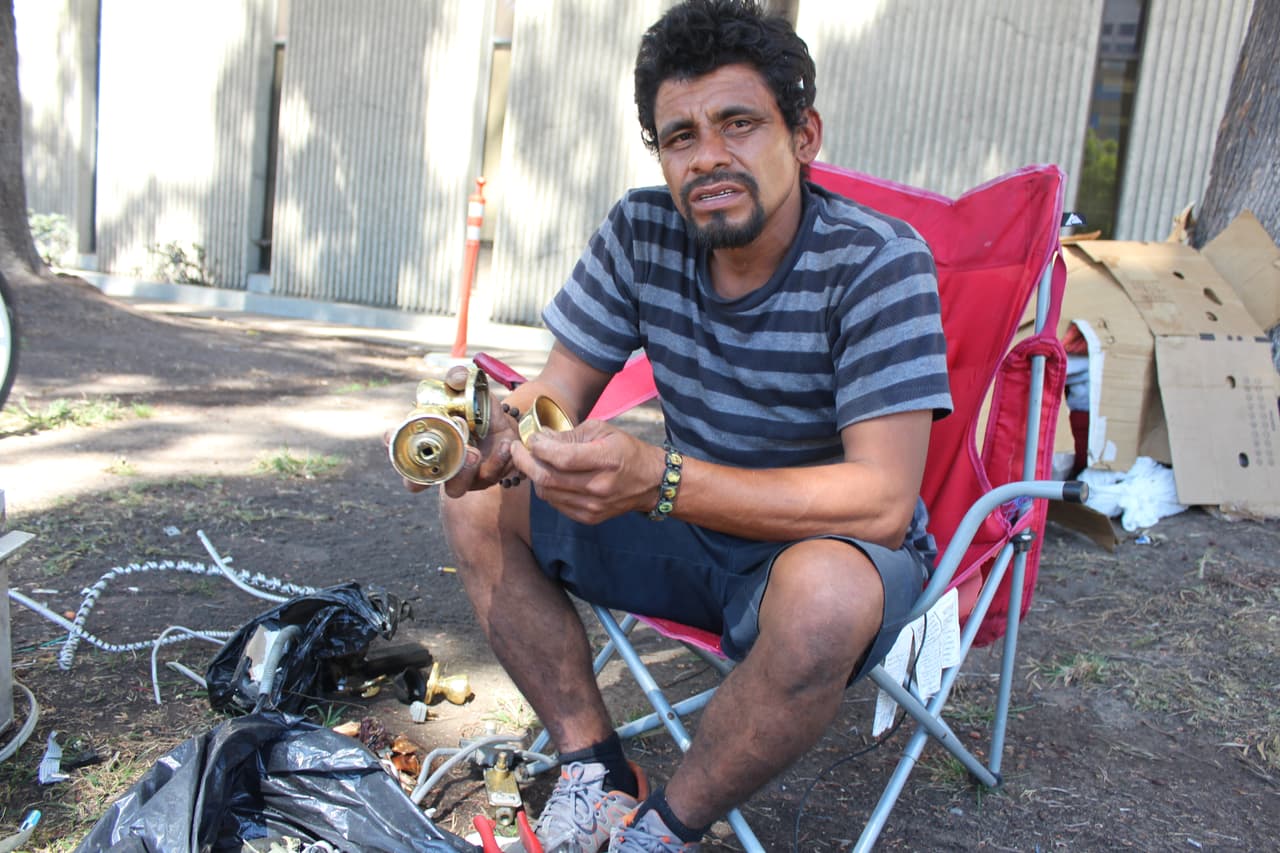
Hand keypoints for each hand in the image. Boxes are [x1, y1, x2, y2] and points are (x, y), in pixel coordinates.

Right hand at [385, 365, 521, 495]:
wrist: (508, 425)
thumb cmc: (478, 410)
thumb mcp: (469, 392)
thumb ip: (460, 381)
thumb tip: (456, 378)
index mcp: (425, 442)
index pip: (398, 448)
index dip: (393, 443)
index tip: (392, 435)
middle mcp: (438, 466)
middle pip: (415, 483)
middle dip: (416, 478)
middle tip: (432, 457)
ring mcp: (462, 478)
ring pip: (454, 488)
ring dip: (461, 472)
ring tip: (473, 454)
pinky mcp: (488, 478)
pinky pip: (491, 475)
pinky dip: (497, 461)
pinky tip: (504, 446)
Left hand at [510, 419, 665, 523]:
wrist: (650, 482)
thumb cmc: (625, 450)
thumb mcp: (602, 430)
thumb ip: (569, 435)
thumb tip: (540, 438)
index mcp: (606, 460)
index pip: (562, 458)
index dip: (540, 448)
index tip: (530, 439)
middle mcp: (599, 487)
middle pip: (548, 479)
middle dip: (525, 462)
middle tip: (516, 449)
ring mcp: (593, 506)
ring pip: (547, 493)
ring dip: (533, 476)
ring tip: (531, 461)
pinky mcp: (589, 518)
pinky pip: (556, 504)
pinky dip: (546, 489)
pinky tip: (548, 476)